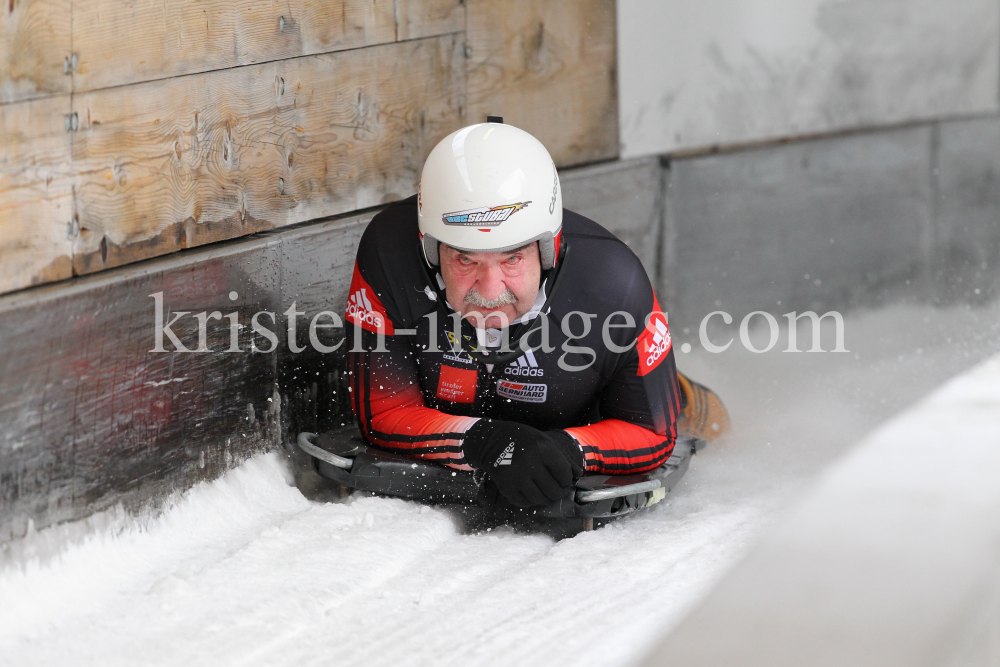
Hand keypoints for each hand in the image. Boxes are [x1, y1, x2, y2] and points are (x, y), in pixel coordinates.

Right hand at [462, 420, 583, 507]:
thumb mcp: (544, 440)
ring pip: (540, 499)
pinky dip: (530, 501)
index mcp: (542, 447)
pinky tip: (530, 492)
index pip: (563, 473)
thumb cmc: (523, 440)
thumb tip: (578, 474)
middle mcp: (530, 462)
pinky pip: (524, 503)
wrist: (491, 441)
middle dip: (558, 492)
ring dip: (545, 498)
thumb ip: (562, 457)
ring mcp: (517, 476)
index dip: (566, 480)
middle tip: (555, 489)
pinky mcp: (506, 486)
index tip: (563, 480)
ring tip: (544, 492)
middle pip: (553, 489)